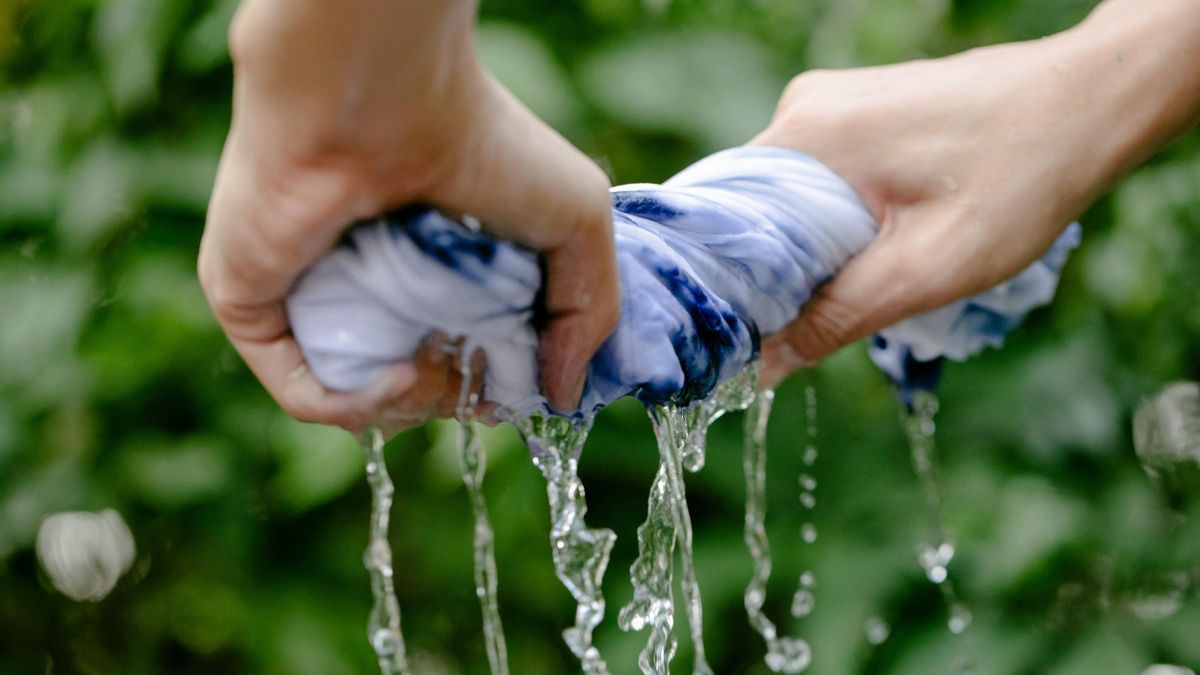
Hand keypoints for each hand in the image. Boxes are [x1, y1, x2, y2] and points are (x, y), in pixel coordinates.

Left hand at [198, 0, 617, 429]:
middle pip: (410, 386)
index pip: (457, 355)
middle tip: (475, 368)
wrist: (381, 97)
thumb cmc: (484, 144)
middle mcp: (367, 282)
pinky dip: (359, 406)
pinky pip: (305, 392)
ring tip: (437, 364)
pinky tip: (404, 374)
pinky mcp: (255, 306)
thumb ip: (587, 316)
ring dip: (413, 407)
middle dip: (454, 398)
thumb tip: (562, 398)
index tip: (520, 384)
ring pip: (355, 397)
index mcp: (431, 264)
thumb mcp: (579, 225)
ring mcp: (307, 296)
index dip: (492, 387)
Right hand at [752, 0, 1199, 385]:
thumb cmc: (1020, 180)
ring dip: (813, 246)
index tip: (746, 333)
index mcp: (806, 134)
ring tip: (864, 275)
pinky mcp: (859, 108)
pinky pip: (819, 176)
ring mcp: (832, 102)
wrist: (1091, 102)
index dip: (731, 285)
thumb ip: (836, 319)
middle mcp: (804, 107)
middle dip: (779, 269)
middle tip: (817, 317)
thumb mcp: (925, 270)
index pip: (724, 220)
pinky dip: (835, 217)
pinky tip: (879, 239)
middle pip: (754, 210)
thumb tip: (762, 369)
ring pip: (788, 197)